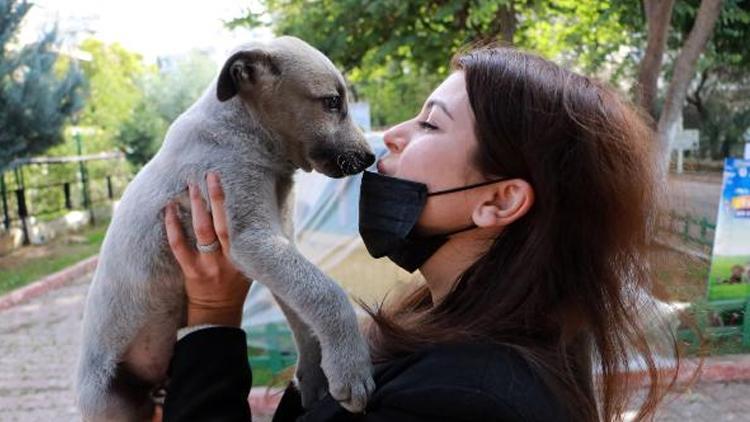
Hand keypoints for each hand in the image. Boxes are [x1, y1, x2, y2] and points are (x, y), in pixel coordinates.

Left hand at [165, 172, 250, 326]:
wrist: (218, 314)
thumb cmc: (235, 286)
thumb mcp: (250, 266)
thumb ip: (248, 245)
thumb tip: (251, 214)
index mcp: (243, 257)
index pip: (238, 226)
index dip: (232, 204)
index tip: (229, 182)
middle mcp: (227, 259)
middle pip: (221, 224)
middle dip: (216, 198)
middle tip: (210, 175)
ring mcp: (207, 265)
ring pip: (201, 231)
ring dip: (195, 206)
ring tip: (190, 185)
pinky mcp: (190, 271)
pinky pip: (179, 246)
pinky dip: (173, 226)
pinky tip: (169, 209)